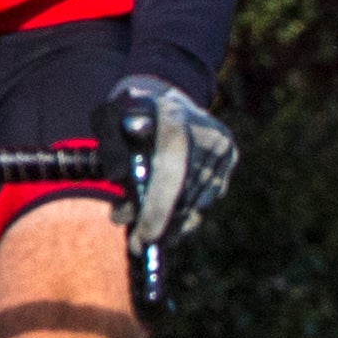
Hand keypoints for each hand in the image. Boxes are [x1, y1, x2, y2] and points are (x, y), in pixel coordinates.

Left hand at [109, 75, 235, 249]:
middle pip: (185, 193)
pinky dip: (185, 212)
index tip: (145, 238)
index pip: (172, 171)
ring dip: (170, 221)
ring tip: (142, 226)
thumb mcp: (107, 119)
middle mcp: (208, 134)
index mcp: (175, 118)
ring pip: (197, 202)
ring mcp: (223, 147)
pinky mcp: (230, 158)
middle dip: (158, 222)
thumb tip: (120, 178)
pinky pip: (207, 198)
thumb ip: (109, 146)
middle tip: (135, 242)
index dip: (159, 208)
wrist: (164, 95)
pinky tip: (165, 214)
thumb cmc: (129, 110)